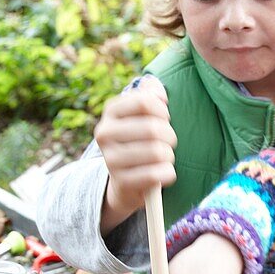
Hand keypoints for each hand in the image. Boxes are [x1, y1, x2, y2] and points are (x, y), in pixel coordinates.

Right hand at [96, 76, 176, 234]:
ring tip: (164, 157)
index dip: (163, 111)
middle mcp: (105, 133)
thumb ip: (151, 95)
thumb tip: (158, 91)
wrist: (126, 179)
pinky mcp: (121, 181)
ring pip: (157, 153)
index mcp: (111, 111)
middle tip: (168, 142)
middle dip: (170, 136)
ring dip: (169, 156)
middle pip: (153, 128)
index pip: (145, 101)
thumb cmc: (140, 139)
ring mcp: (110, 159)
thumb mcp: (142, 114)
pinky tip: (162, 172)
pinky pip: (156, 174)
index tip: (163, 119)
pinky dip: (167, 173)